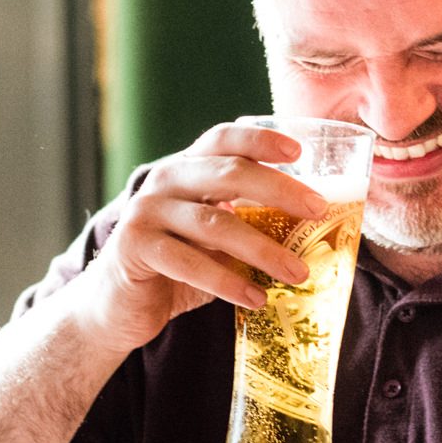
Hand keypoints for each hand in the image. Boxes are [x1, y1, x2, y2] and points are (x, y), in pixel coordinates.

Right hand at [73, 122, 328, 354]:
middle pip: (228, 172)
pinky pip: (190, 263)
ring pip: (215, 223)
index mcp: (188, 169)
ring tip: (298, 273)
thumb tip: (321, 229)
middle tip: (319, 211)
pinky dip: (228, 282)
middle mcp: (165, 181)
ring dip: (263, 249)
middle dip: (279, 190)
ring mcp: (146, 212)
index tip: (299, 152)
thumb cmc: (181, 265)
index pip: (223, 138)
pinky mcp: (134, 248)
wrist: (120, 305)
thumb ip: (251, 221)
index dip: (260, 139)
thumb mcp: (217, 236)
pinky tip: (257, 299)